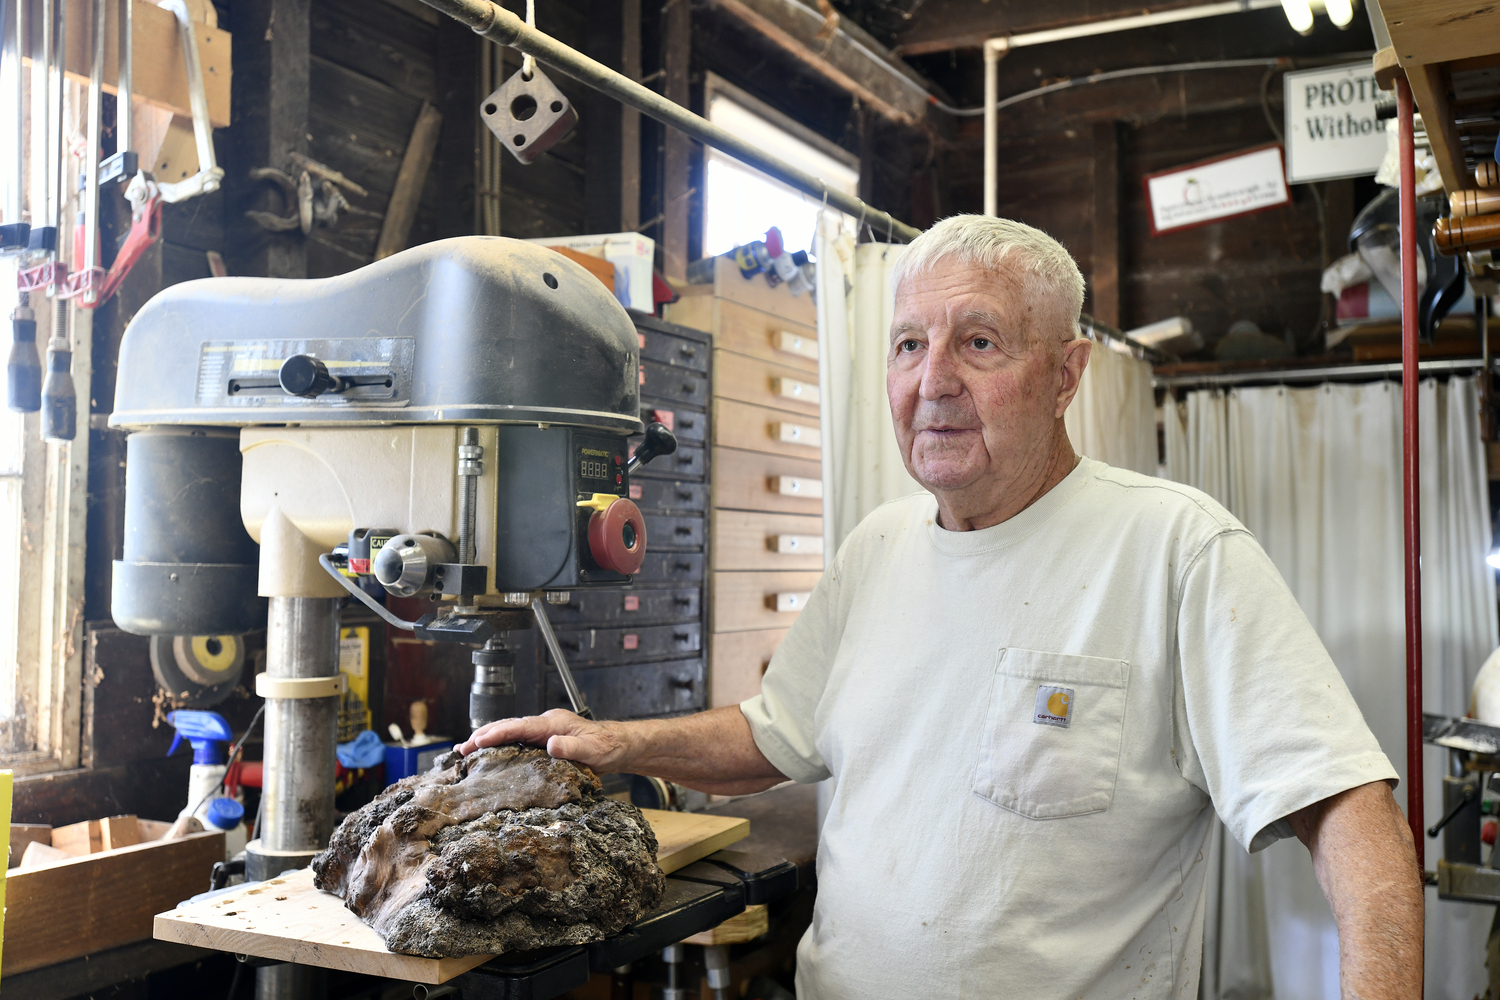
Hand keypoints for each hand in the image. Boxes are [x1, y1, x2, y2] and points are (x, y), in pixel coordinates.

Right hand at [458, 709, 625, 770]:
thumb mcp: (593, 750)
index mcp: (554, 723)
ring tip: (465, 750)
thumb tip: (551, 744)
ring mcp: (544, 732)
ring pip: (510, 732)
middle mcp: (546, 725)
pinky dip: (499, 746)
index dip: (498, 733)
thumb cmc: (608, 747)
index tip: (479, 740)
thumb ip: (573, 747)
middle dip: (483, 735)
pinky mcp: (544, 742)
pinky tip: (488, 755)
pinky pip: (517, 741)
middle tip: (461, 748)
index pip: (520, 726)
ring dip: (487, 739)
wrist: (619, 747)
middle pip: (509, 726)